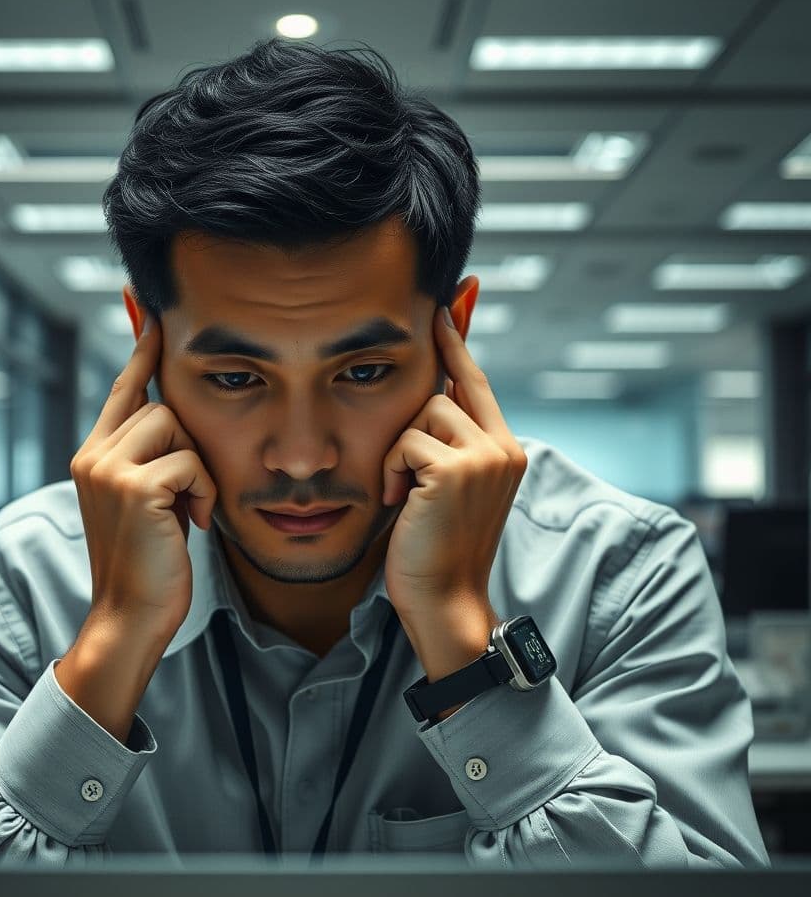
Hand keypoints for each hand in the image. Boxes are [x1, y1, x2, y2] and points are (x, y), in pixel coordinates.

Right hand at [69, 315, 217, 640]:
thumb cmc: (149, 561)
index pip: (121, 389)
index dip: (142, 352)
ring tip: (187, 510)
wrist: (130, 616)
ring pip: (177, 427)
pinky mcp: (133, 487)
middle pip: (162, 406)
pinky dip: (204, 492)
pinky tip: (192, 523)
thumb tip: (177, 421)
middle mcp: (92, 454)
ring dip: (198, 471)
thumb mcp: (145, 501)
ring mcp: (107, 468)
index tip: (153, 312)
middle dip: (189, 448)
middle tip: (186, 497)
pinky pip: (192, 462)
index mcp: (93, 455)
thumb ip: (150, 458)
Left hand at [381, 290, 527, 637]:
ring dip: (398, 454)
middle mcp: (503, 445)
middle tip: (406, 484)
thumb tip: (432, 393)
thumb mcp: (445, 485)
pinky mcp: (457, 468)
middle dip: (410, 431)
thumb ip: (447, 440)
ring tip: (405, 495)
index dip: (459, 340)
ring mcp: (485, 455)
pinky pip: (405, 441)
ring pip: (420, 413)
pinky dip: (392, 470)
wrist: (445, 597)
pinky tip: (400, 502)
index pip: (477, 380)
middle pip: (440, 392)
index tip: (452, 298)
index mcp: (504, 448)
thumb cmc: (434, 545)